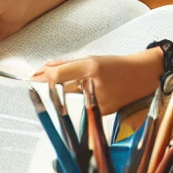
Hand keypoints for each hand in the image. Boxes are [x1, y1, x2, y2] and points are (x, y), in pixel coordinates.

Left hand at [30, 50, 163, 114]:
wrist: (143, 76)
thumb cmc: (116, 66)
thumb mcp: (92, 59)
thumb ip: (67, 64)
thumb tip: (45, 67)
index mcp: (91, 67)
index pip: (59, 74)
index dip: (42, 76)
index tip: (29, 77)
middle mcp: (94, 85)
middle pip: (62, 87)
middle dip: (49, 84)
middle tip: (35, 78)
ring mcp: (98, 101)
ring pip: (71, 97)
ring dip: (63, 91)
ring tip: (70, 82)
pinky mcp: (102, 113)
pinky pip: (82, 106)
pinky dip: (78, 100)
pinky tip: (86, 93)